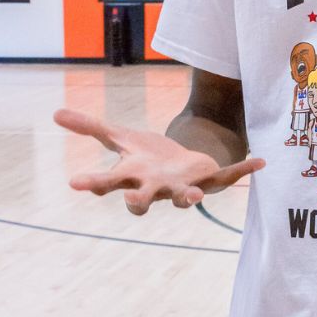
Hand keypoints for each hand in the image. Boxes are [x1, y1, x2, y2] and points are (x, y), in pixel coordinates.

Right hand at [54, 108, 264, 215]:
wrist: (181, 165)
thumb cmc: (147, 156)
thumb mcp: (120, 138)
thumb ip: (90, 128)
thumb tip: (55, 113)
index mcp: (134, 177)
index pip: (109, 184)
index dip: (94, 184)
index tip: (76, 183)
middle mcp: (157, 188)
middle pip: (143, 200)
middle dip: (139, 203)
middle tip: (134, 203)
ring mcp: (184, 187)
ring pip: (184, 197)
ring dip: (189, 197)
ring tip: (194, 196)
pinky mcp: (211, 181)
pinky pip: (229, 178)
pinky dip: (245, 170)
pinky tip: (261, 161)